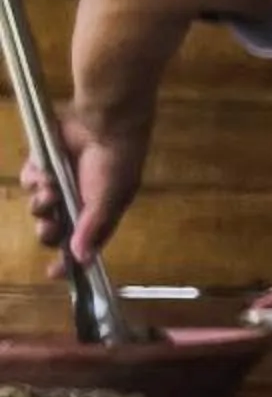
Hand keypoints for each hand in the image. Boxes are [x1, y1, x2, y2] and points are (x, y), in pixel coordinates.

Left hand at [17, 103, 148, 267]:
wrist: (105, 123)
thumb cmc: (115, 164)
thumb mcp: (110, 199)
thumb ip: (93, 228)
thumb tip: (81, 259)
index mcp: (98, 215)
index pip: (82, 245)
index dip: (68, 262)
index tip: (54, 273)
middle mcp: (77, 202)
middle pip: (55, 230)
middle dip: (49, 231)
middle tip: (49, 225)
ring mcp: (59, 184)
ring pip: (39, 207)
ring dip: (41, 203)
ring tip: (50, 190)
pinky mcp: (44, 165)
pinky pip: (30, 182)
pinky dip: (34, 180)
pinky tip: (44, 173)